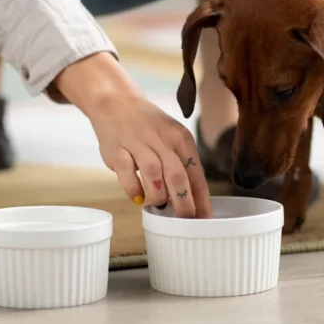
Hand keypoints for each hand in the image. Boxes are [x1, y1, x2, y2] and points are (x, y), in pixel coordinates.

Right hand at [54, 52, 212, 218]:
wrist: (117, 102)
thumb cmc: (150, 128)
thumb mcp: (172, 140)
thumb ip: (181, 167)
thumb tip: (193, 202)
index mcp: (181, 139)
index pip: (196, 174)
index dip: (202, 200)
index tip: (205, 220)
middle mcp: (162, 139)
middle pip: (177, 176)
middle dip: (184, 202)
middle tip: (185, 220)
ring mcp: (138, 143)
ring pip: (154, 173)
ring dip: (159, 195)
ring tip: (160, 206)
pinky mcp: (117, 149)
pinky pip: (126, 172)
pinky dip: (133, 189)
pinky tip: (138, 199)